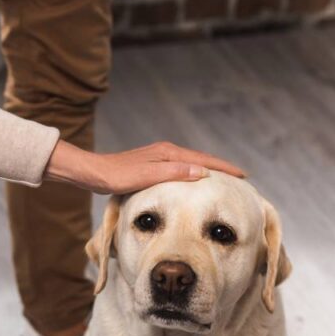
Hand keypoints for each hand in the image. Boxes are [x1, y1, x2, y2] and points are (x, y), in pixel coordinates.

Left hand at [44, 140, 244, 194]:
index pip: (203, 160)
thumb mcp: (146, 177)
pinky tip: (192, 183)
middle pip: (200, 159)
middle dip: (220, 168)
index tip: (242, 175)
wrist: (91, 172)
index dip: (223, 168)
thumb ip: (174, 173)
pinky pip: (179, 169)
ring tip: (221, 181)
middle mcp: (165, 152)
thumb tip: (202, 172)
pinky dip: (192, 174)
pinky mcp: (150, 166)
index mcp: (168, 153)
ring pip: (190, 164)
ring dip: (207, 171)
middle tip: (239, 178)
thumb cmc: (116, 176)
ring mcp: (158, 158)